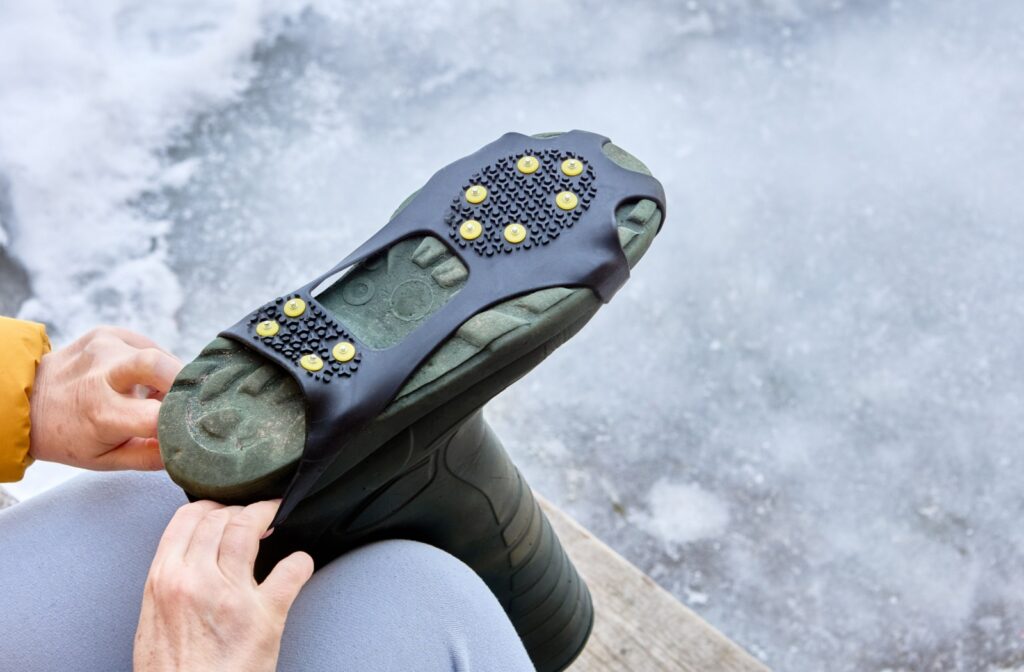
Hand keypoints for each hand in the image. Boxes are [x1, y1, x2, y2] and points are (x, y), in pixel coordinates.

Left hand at [29, 326, 181, 469]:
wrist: (28, 401)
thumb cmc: (70, 434)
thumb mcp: (106, 460)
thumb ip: (149, 457)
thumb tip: (184, 448)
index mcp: (103, 414)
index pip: (157, 415)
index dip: (180, 422)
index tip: (187, 428)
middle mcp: (101, 375)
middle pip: (157, 364)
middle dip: (184, 382)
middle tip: (188, 400)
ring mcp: (103, 348)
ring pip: (159, 355)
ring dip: (169, 376)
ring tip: (157, 394)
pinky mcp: (106, 333)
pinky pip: (147, 346)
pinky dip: (154, 364)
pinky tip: (139, 378)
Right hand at [134, 500, 313, 671]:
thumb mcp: (153, 619)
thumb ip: (170, 584)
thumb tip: (189, 561)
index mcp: (163, 580)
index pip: (187, 519)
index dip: (210, 506)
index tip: (223, 508)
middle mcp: (195, 579)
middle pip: (220, 518)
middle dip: (240, 508)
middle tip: (254, 513)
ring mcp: (231, 594)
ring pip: (249, 530)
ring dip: (267, 514)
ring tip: (276, 516)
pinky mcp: (265, 615)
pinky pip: (290, 571)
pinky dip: (300, 562)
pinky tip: (301, 562)